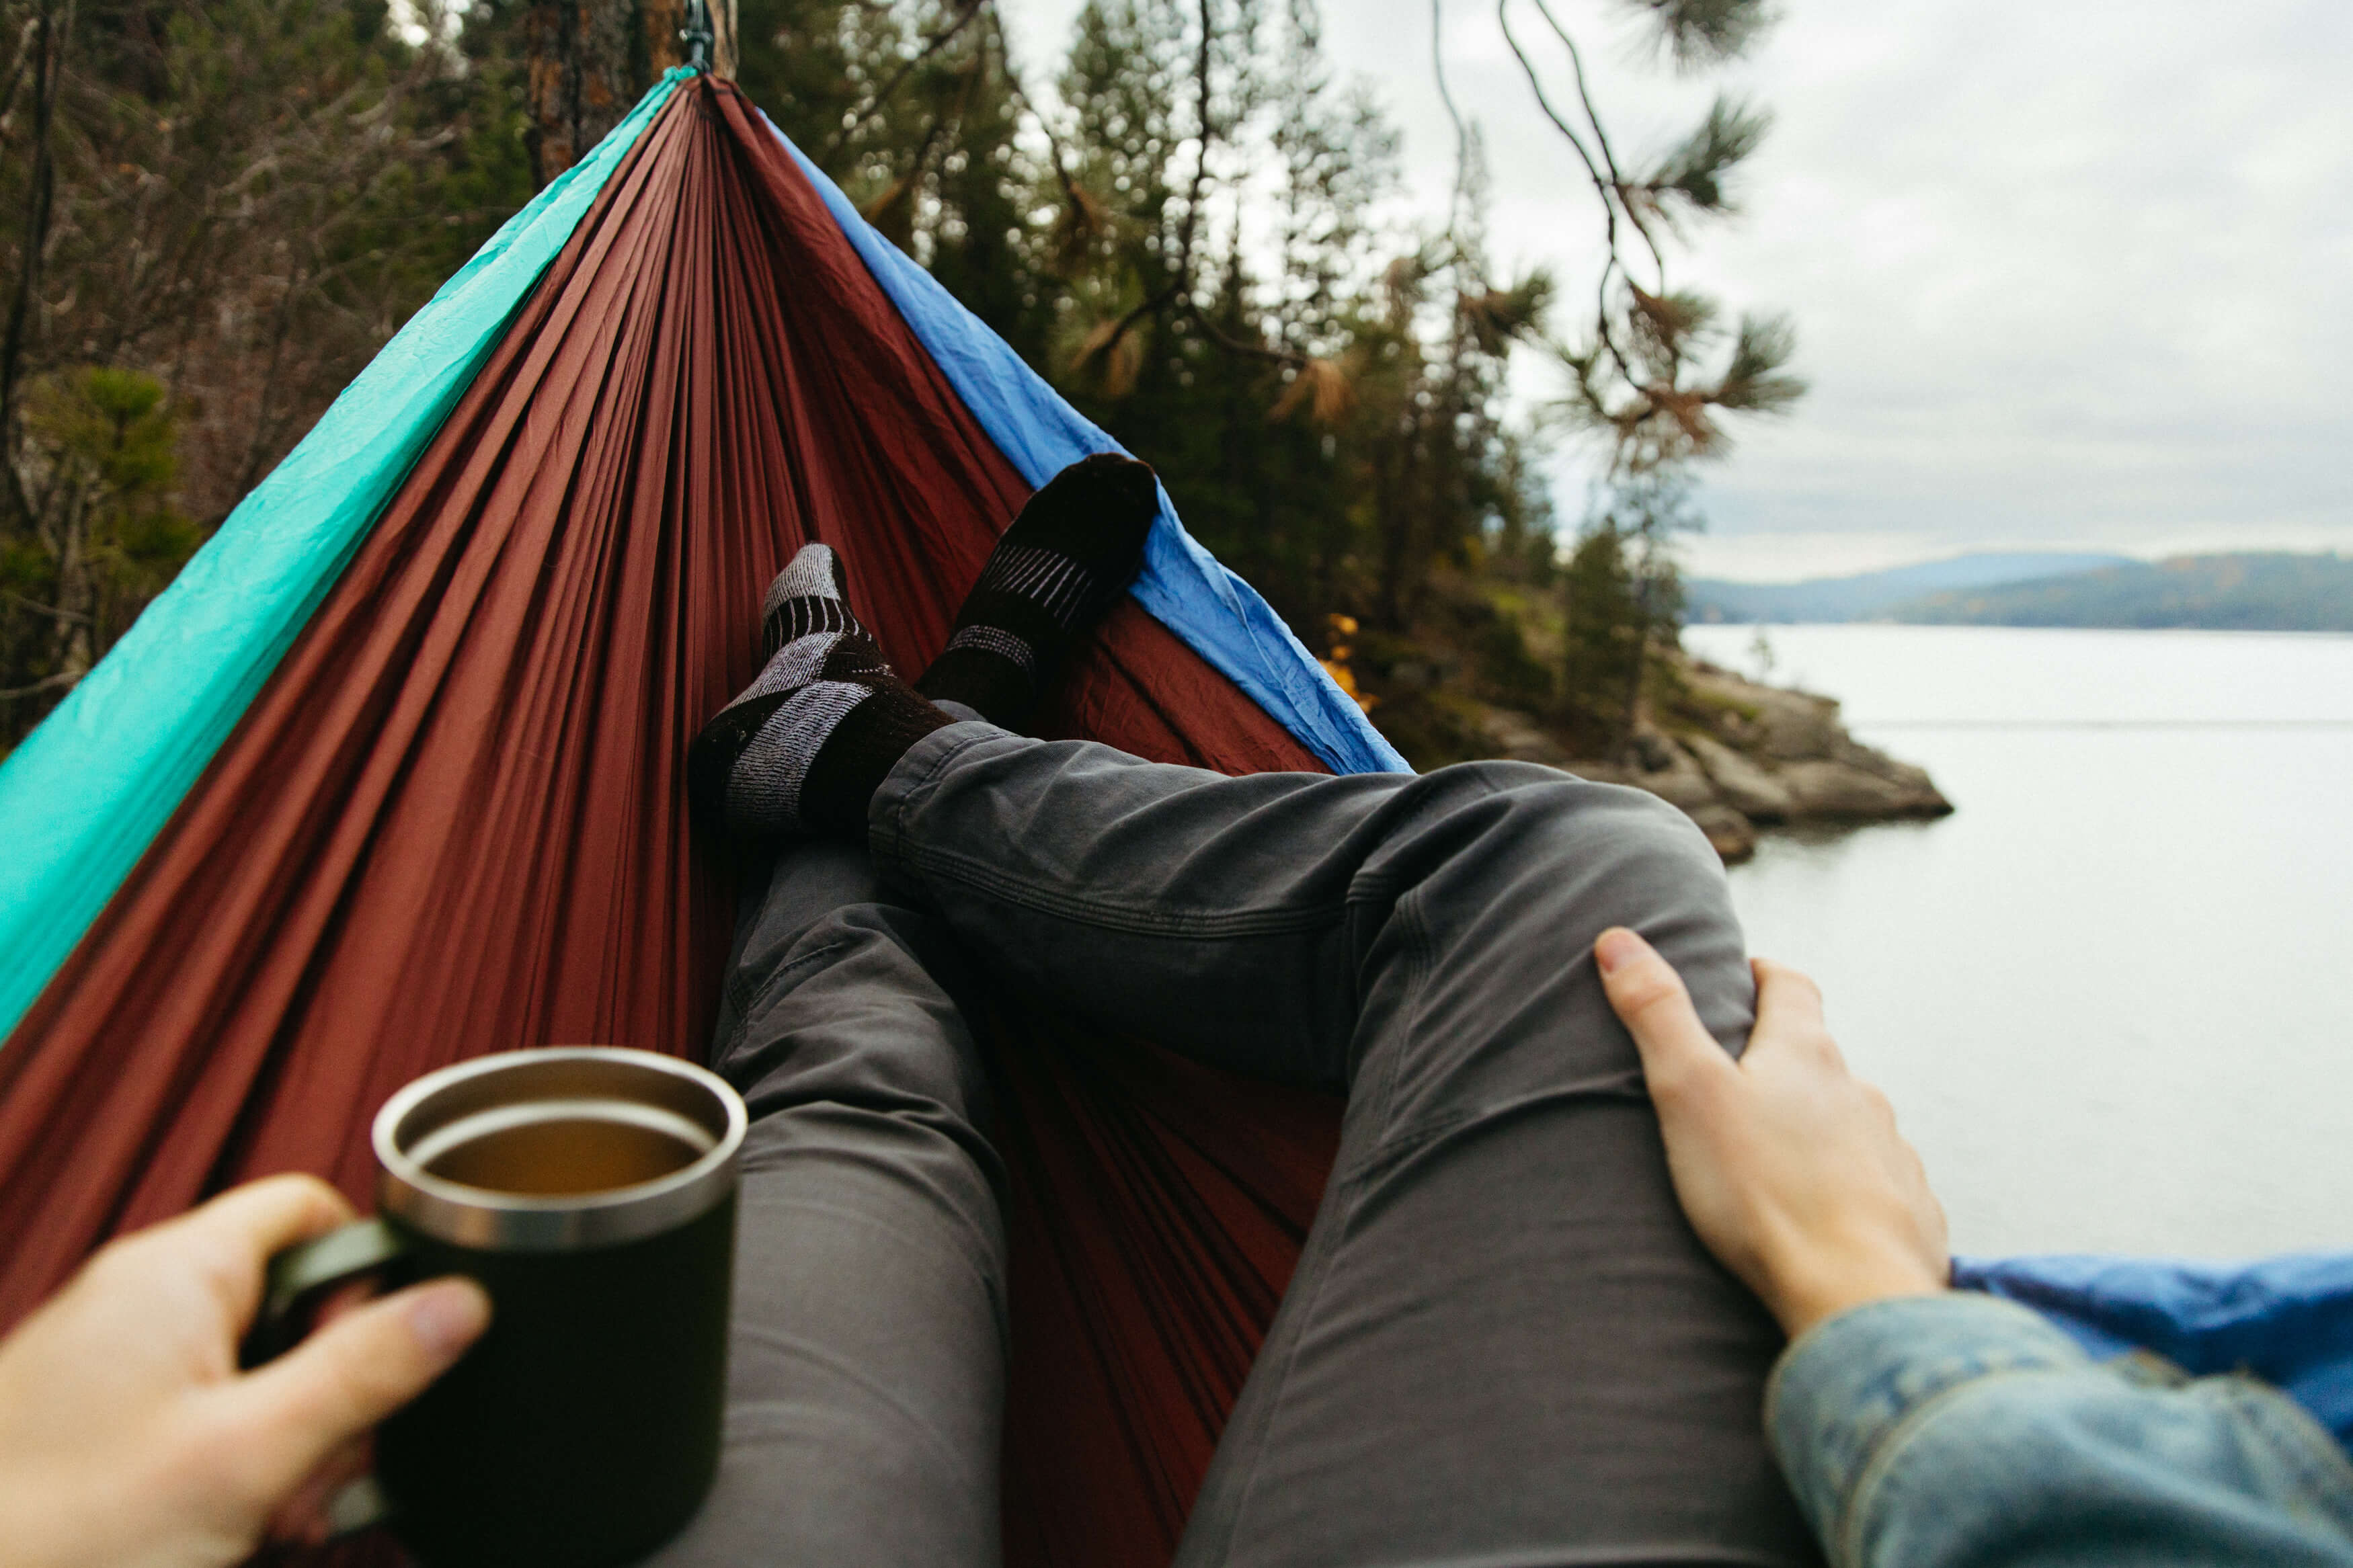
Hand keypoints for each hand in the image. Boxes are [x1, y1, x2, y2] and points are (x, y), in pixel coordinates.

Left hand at [0, 1175, 489, 1567]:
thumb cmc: (63, 1534)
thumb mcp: (250, 1452)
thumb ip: (365, 1369)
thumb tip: (459, 1302)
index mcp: (175, 1272)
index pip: (311, 1208)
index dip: (369, 1270)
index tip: (381, 1353)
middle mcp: (138, 1297)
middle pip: (291, 1297)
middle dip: (332, 1384)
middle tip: (329, 1461)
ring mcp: (110, 1359)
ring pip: (251, 1365)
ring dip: (287, 1437)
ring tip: (279, 1511)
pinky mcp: (93, 1418)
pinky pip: (199, 1411)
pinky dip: (233, 1461)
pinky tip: (236, 1524)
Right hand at [1596, 928, 1949, 1337]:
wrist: (1855, 1292)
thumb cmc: (1761, 1193)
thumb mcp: (1688, 1092)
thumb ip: (1655, 1015)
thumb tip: (1619, 939)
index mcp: (1805, 1054)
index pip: (1791, 986)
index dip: (1763, 975)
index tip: (1743, 976)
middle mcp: (1859, 1092)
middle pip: (1821, 1057)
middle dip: (1784, 1061)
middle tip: (1738, 1081)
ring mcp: (1891, 1151)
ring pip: (1851, 1121)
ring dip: (1818, 1126)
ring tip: (1776, 1158)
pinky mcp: (1910, 1209)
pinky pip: (1878, 1182)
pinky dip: (1849, 1185)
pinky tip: (1826, 1215)